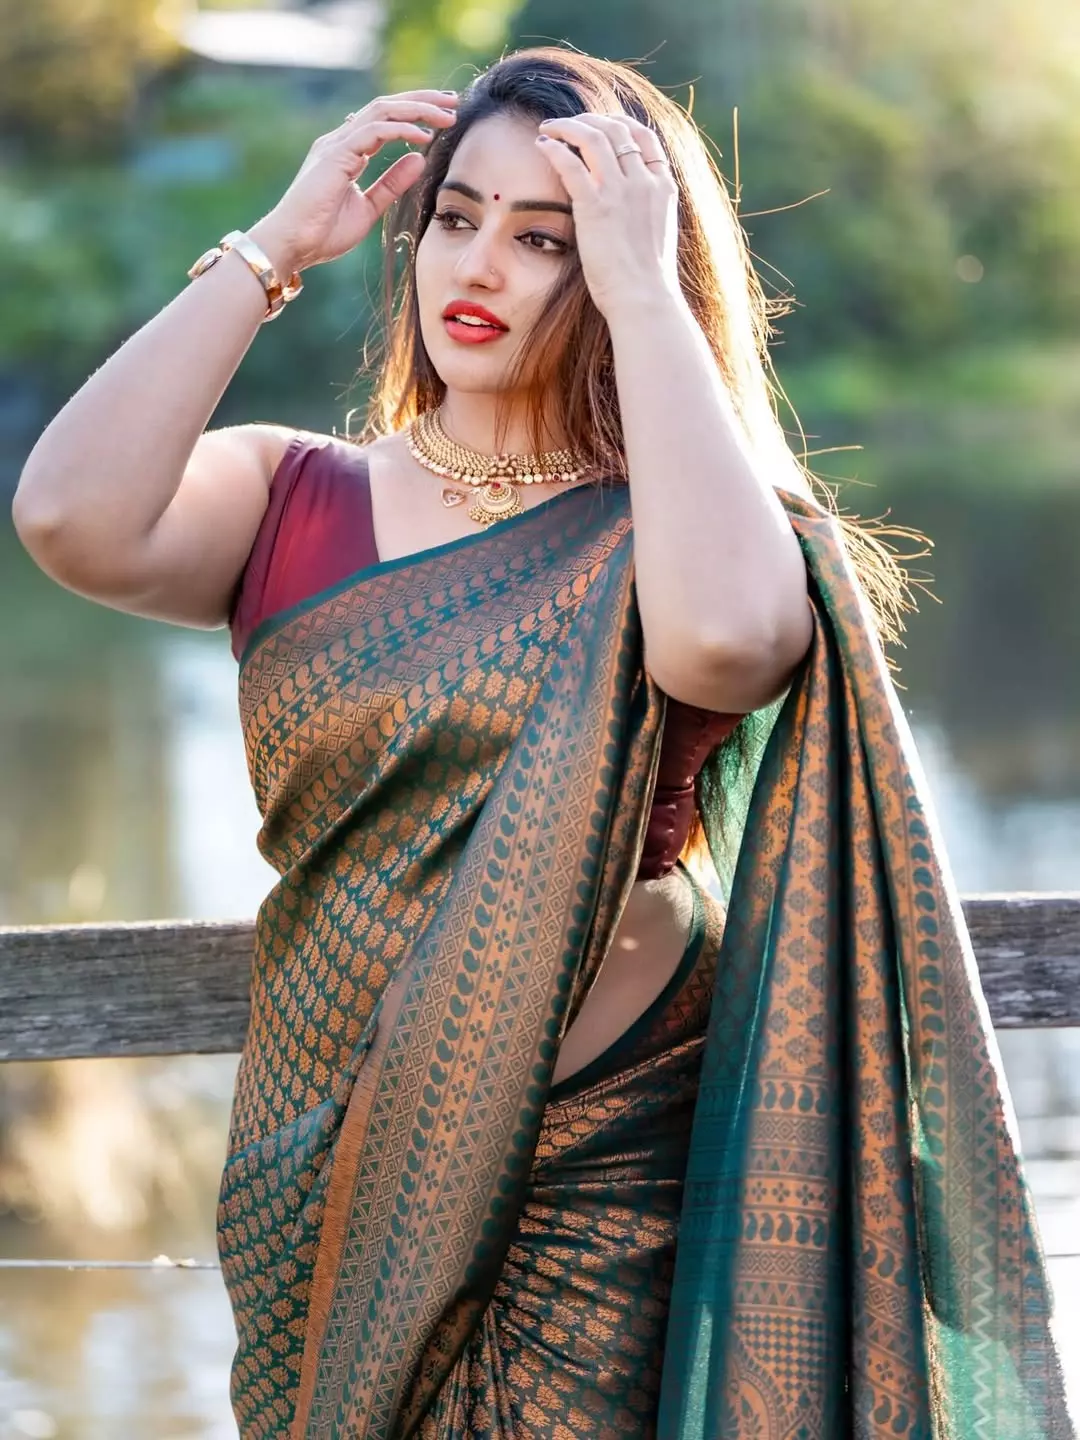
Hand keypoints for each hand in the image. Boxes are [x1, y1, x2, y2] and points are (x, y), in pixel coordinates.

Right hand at [249, 90, 458, 275]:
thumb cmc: (322, 233)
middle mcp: (341, 141)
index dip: (415, 113)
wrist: (292, 246)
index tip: (444, 116)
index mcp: (347, 151)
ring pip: (382, 111)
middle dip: (422, 100)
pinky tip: (424, 136)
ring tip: (446, 115)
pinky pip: (374, 131)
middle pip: (386, 106)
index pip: (385, 120)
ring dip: (417, 109)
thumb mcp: (368, 208)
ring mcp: (337, 145)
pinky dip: (401, 130)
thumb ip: (391, 184)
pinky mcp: (335, 155)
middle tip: (453, 100)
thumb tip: (419, 160)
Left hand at [534, 113, 680, 319]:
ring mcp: (620, 191)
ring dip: (567, 126)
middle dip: (590, 119)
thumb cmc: (647, 280)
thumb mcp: (657, 234)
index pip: (644, 137)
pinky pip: (571, 163)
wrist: (643, 298)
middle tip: (568, 124)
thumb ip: (645, 210)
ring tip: (550, 128)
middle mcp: (643, 182)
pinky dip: (555, 147)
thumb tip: (629, 207)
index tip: (601, 125)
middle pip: (617, 129)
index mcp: (662, 187)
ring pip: (593, 137)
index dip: (620, 123)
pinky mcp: (595, 207)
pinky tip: (542, 144)